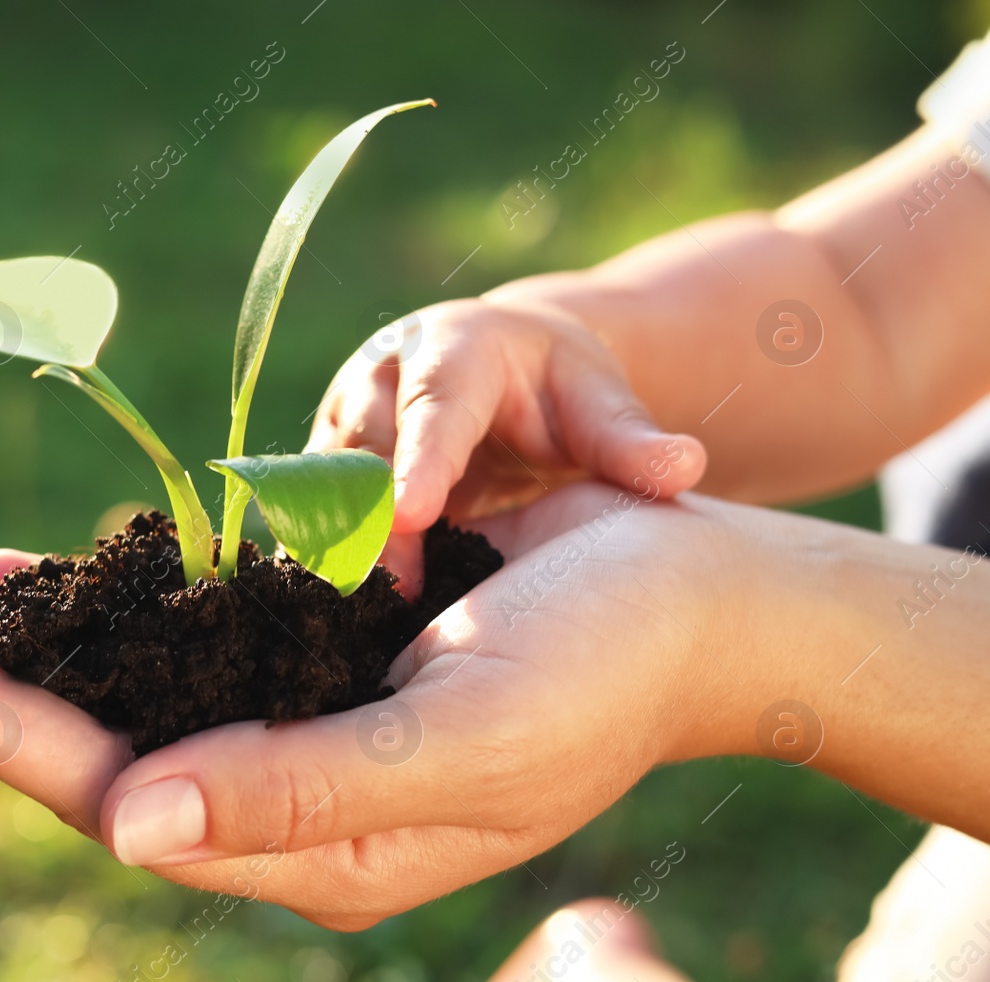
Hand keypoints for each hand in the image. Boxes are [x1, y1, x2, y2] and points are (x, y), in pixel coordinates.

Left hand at [0, 483, 754, 930]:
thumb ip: (298, 795)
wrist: (689, 602)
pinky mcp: (294, 658)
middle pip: (72, 745)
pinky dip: (80, 605)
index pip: (105, 790)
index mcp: (307, 850)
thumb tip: (123, 828)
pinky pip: (159, 638)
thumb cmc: (598, 666)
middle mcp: (272, 799)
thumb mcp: (463, 742)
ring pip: (100, 693)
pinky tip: (7, 574)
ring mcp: (279, 729)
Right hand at [308, 296, 705, 594]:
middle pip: (361, 453)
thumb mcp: (599, 403)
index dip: (419, 461)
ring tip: (350, 617)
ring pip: (318, 489)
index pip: (434, 408)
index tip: (412, 514)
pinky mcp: (319, 469)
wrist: (503, 372)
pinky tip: (331, 620)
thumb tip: (685, 469)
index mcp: (454, 351)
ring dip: (332, 549)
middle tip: (392, 595)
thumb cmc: (557, 390)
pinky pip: (306, 519)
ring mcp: (340, 423)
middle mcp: (381, 380)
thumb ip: (632, 440)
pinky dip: (319, 564)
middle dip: (369, 522)